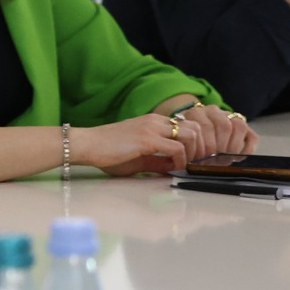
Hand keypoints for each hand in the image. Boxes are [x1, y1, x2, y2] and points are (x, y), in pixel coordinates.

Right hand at [72, 114, 197, 176]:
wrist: (88, 145)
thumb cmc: (108, 151)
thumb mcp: (138, 156)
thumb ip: (158, 159)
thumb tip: (175, 168)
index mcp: (154, 121)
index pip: (188, 126)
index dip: (196, 143)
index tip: (193, 160)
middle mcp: (156, 121)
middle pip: (196, 128)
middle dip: (202, 148)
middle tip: (195, 164)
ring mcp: (152, 128)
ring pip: (191, 135)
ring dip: (194, 153)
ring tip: (186, 167)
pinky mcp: (148, 139)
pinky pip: (177, 149)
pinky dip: (181, 161)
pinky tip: (174, 168)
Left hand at [172, 103, 257, 158]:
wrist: (194, 134)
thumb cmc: (188, 142)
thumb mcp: (184, 142)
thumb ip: (189, 146)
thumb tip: (197, 161)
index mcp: (196, 112)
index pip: (205, 126)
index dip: (206, 145)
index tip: (204, 159)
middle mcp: (214, 111)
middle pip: (224, 125)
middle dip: (221, 147)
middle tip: (216, 161)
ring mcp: (230, 116)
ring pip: (239, 126)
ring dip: (233, 146)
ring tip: (226, 159)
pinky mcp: (245, 126)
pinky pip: (252, 136)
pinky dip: (248, 149)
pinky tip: (238, 158)